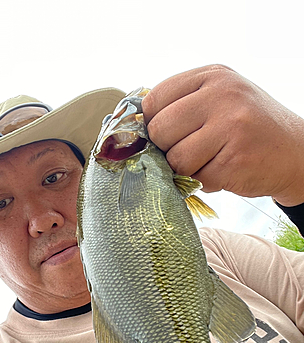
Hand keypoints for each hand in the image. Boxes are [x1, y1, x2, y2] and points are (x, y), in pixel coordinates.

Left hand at [142, 64, 303, 206]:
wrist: (295, 151)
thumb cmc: (249, 127)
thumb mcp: (220, 99)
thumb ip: (183, 104)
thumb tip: (138, 130)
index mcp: (212, 76)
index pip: (154, 99)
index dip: (153, 123)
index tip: (166, 134)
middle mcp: (222, 95)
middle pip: (160, 130)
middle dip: (168, 149)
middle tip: (190, 150)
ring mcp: (230, 127)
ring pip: (176, 159)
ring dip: (187, 169)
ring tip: (210, 160)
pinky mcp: (235, 160)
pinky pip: (197, 179)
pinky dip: (205, 182)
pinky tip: (224, 170)